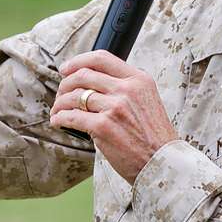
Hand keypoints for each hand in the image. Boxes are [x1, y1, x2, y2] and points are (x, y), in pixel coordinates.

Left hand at [50, 50, 178, 183]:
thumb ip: (125, 88)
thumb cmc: (154, 137)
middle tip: (61, 93)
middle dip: (65, 84)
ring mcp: (115, 107)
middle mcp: (127, 89)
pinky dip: (60, 118)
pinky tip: (58, 121)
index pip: (101, 58)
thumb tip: (92, 84)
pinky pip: (72, 116)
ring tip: (58, 110)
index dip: (78, 61)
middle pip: (83, 75)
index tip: (66, 69)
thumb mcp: (147, 100)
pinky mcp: (103, 126)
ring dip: (60, 103)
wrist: (164, 163)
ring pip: (75, 96)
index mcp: (138, 79)